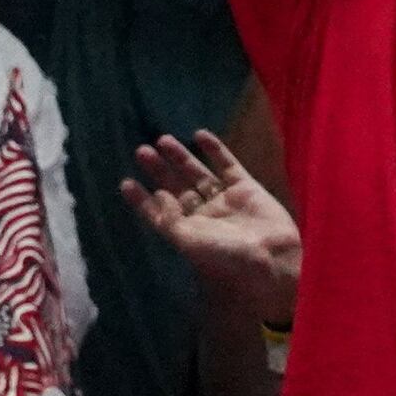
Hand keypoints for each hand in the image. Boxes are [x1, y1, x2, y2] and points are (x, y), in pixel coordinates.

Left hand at [123, 128, 299, 309]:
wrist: (270, 259)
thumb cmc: (224, 257)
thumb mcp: (188, 241)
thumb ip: (168, 219)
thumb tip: (156, 195)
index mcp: (187, 231)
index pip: (160, 212)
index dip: (143, 199)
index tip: (126, 183)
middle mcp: (204, 215)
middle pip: (176, 188)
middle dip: (159, 171)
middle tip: (142, 151)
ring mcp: (225, 200)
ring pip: (198, 174)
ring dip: (181, 157)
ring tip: (162, 140)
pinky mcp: (246, 188)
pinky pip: (227, 165)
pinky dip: (215, 150)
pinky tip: (200, 135)